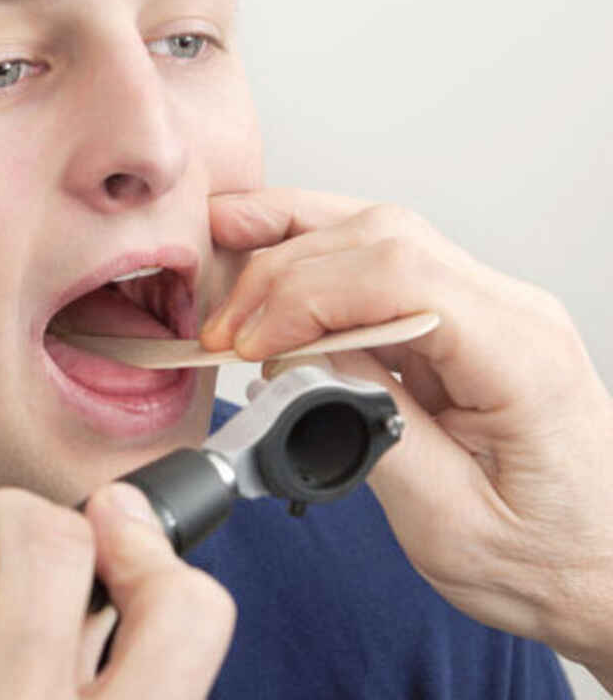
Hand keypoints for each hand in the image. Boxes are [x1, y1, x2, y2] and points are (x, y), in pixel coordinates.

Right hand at [201, 187, 612, 683]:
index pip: (400, 276)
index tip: (249, 344)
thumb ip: (373, 430)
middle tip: (223, 326)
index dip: (307, 295)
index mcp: (521, 356)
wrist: (607, 568)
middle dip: (283, 271)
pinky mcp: (459, 316)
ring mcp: (486, 303)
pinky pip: (378, 263)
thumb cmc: (548, 558)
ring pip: (376, 231)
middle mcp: (509, 309)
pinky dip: (315, 257)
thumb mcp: (449, 524)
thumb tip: (299, 361)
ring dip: (292, 246)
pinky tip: (274, 261)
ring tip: (227, 257)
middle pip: (381, 237)